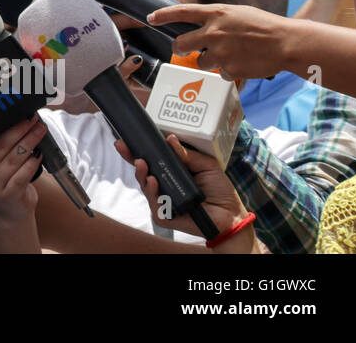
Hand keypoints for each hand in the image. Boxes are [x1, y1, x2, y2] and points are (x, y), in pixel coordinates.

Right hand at [0, 111, 46, 224]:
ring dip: (30, 141)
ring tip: (40, 130)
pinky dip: (33, 162)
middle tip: (31, 117)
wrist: (8, 212)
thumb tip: (13, 118)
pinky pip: (23, 174)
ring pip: (14, 157)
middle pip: (0, 145)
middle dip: (18, 128)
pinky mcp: (9, 194)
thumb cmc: (1, 179)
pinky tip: (39, 153)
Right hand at [114, 133, 255, 251]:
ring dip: (141, 174)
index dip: (137, 151)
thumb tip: (170, 139)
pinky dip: (153, 192)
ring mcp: (163, 200)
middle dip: (132, 159)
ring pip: (145, 186)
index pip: (151, 160)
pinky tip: (154, 182)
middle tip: (126, 149)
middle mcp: (165, 185)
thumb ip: (186, 154)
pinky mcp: (165, 215)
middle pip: (143, 172)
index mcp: (173, 172)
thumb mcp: (206, 165)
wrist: (230, 215)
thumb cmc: (220, 191)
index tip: (125, 142)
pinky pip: (154, 203)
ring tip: (142, 164)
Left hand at [152, 3, 293, 80]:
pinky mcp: (228, 68)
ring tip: (230, 55)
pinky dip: (229, 71)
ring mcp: (219, 51)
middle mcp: (213, 32)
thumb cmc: (265, 26)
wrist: (286, 43)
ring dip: (210, 61)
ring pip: (200, 62)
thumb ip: (218, 19)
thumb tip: (203, 26)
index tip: (151, 17)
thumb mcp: (238, 13)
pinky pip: (220, 73)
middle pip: (180, 43)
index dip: (163, 15)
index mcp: (216, 13)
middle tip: (184, 49)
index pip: (181, 12)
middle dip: (180, 48)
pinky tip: (242, 63)